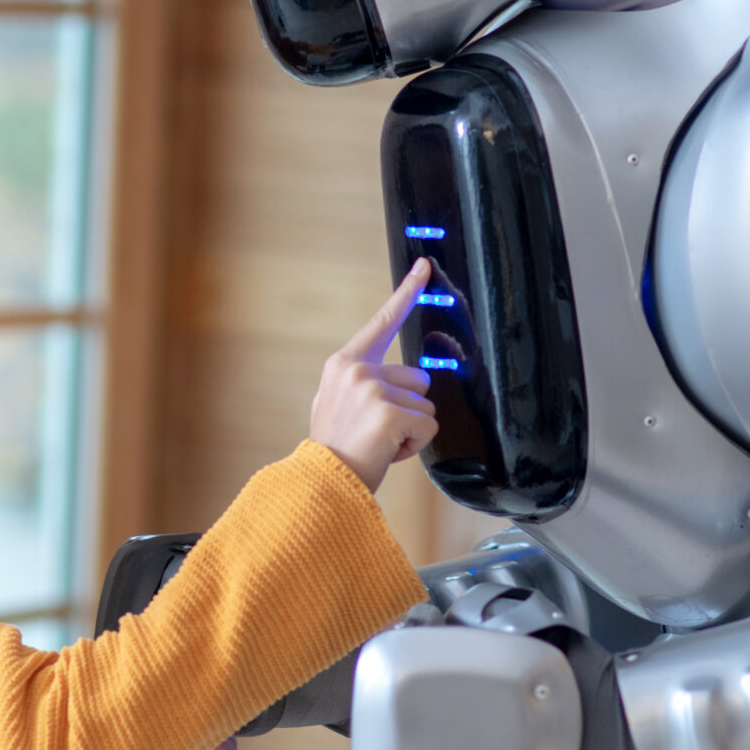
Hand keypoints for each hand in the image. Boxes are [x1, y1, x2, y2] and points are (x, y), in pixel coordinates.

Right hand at [309, 260, 439, 490]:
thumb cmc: (335, 449)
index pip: (383, 322)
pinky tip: (387, 452)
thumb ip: (365, 382)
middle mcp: (358, 370)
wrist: (322, 482)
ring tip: (380, 443)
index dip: (407, 292)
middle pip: (419, 379)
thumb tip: (405, 379)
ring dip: (412, 430)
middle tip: (377, 430)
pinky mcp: (389, 414)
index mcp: (344, 362)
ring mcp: (373, 390)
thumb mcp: (337, 402)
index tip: (425, 266)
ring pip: (426, 406)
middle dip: (409, 408)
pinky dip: (414, 446)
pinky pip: (428, 427)